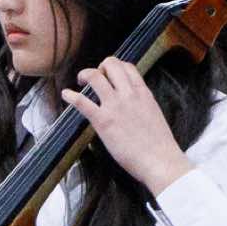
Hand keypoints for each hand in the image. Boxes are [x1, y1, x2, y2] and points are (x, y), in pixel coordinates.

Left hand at [63, 58, 193, 195]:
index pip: (128, 67)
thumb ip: (142, 104)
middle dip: (100, 67)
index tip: (109, 74)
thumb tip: (134, 105)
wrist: (160, 160)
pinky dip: (70, 96)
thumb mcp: (154, 114)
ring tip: (81, 82)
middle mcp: (128, 94)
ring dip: (85, 75)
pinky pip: (81, 101)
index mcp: (143, 93)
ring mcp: (115, 106)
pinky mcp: (102, 121)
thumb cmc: (160, 145)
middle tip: (95, 78)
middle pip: (111, 64)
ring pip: (94, 76)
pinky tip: (66, 95)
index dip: (116, 67)